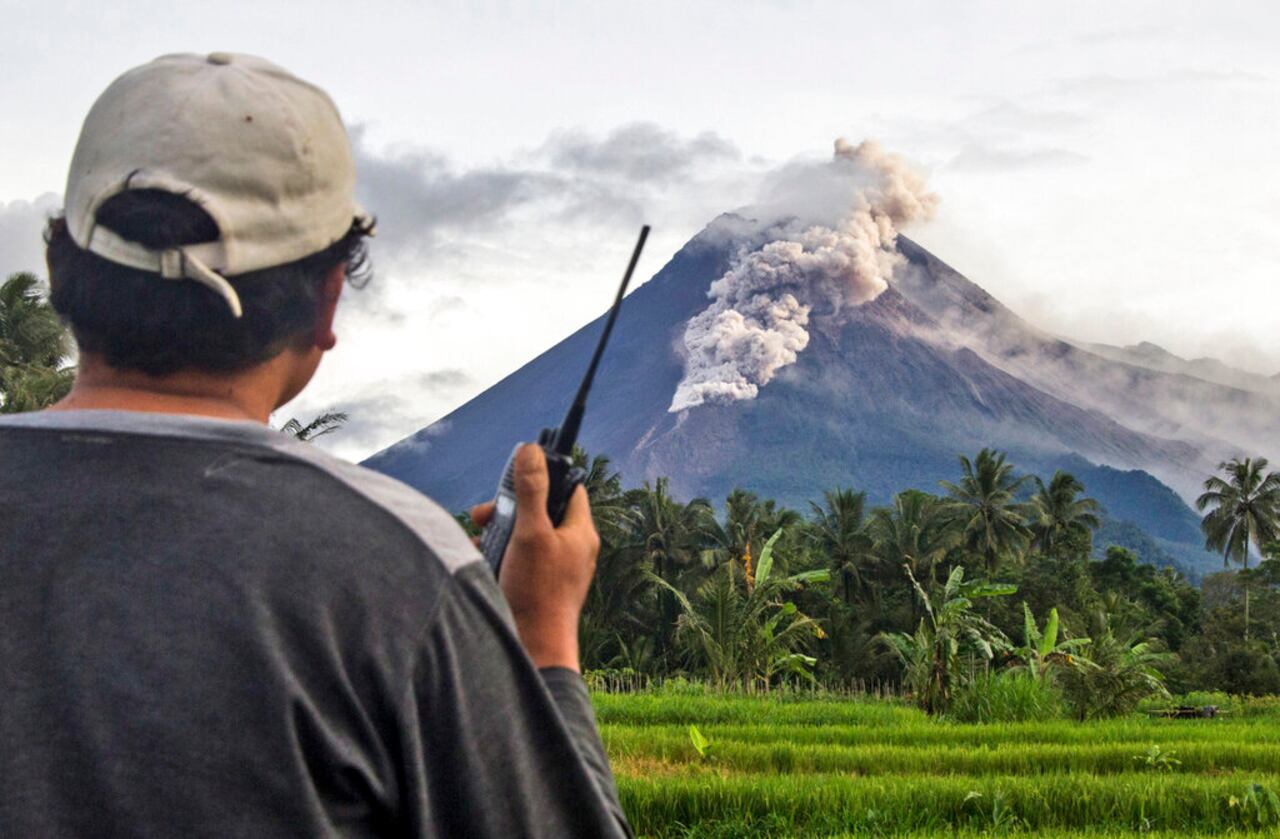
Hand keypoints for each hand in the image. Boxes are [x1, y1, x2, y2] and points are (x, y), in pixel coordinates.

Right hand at [468, 444, 598, 670]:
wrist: (534, 650)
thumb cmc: (538, 593)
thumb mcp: (530, 533)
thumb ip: (530, 491)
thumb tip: (532, 450)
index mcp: (580, 533)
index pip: (569, 488)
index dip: (545, 476)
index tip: (518, 472)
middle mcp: (572, 549)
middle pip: (540, 511)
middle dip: (507, 509)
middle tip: (483, 515)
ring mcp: (555, 570)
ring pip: (524, 536)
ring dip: (497, 533)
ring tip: (477, 540)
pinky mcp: (537, 587)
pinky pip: (517, 560)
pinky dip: (497, 556)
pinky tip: (479, 561)